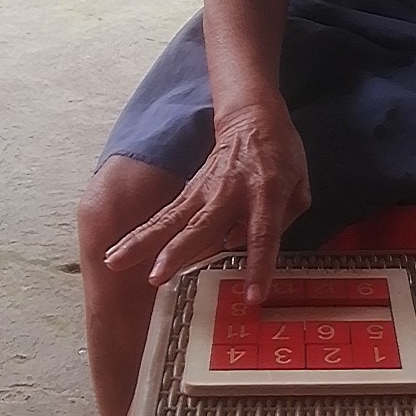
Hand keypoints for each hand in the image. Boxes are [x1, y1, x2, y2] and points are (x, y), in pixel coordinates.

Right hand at [103, 100, 309, 303]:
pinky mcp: (189, 191)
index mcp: (266, 191)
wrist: (252, 118)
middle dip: (178, 252)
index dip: (258, 266)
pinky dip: (140, 235)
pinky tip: (117, 252)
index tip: (252, 297)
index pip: (263, 234)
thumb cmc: (281, 155)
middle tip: (157, 276)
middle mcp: (230, 191)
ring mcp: (205, 190)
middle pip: (202, 225)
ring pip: (171, 220)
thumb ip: (282, 221)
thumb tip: (247, 248)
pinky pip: (165, 216)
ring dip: (143, 242)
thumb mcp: (299, 187)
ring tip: (116, 262)